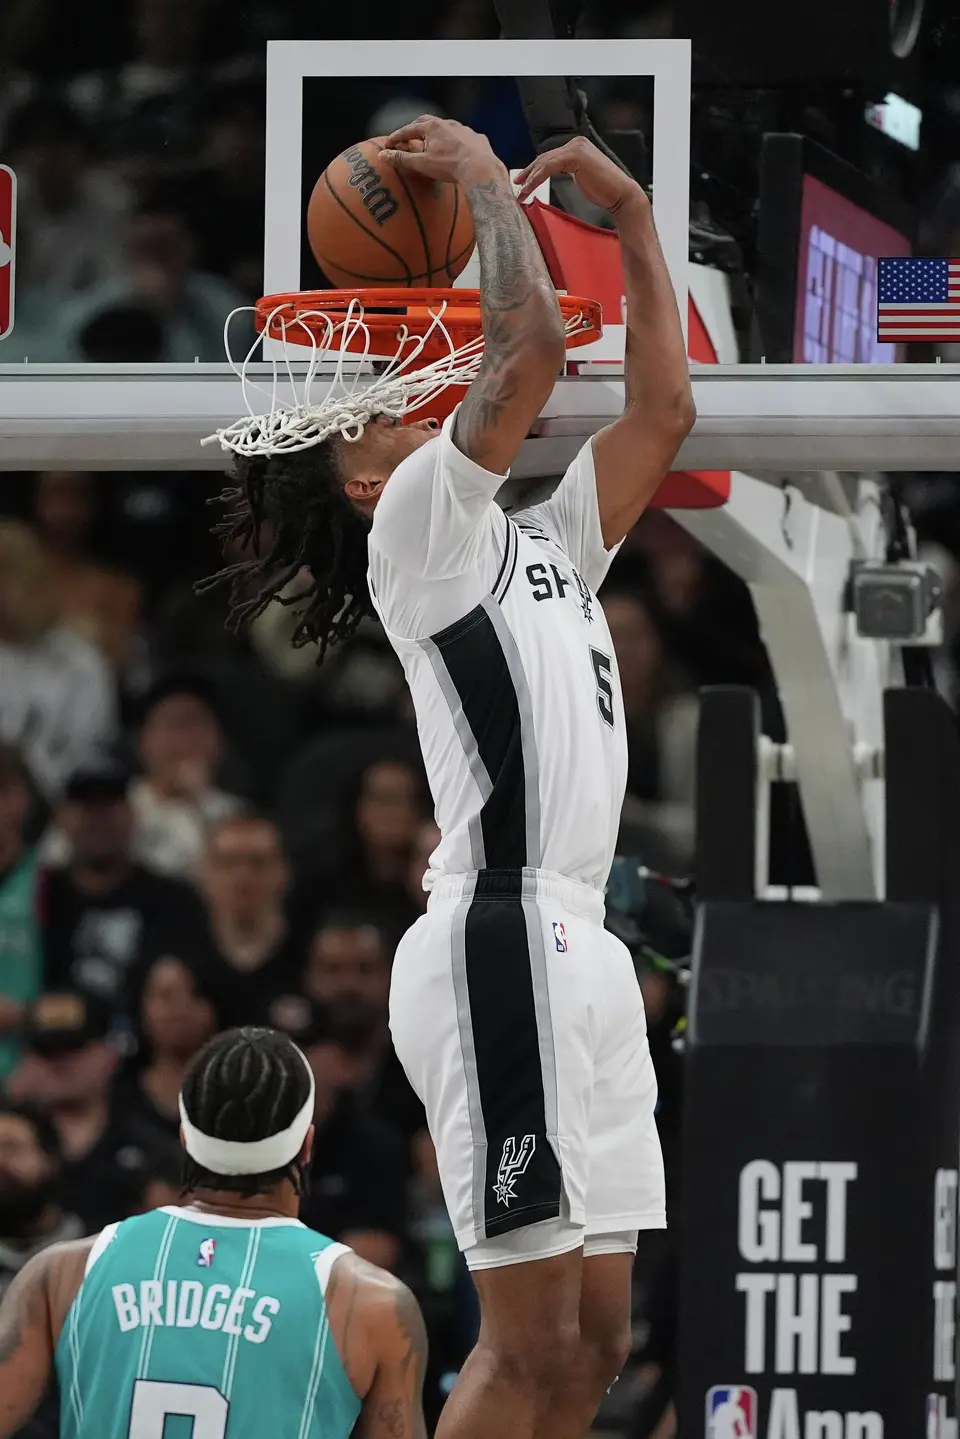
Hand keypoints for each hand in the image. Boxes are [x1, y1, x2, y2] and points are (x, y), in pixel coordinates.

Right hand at [380, 117, 505, 186]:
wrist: (480, 169)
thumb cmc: (450, 166)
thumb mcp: (422, 164)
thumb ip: (402, 159)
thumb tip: (383, 155)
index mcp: (432, 127)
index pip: (409, 129)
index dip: (397, 137)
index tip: (389, 145)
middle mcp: (448, 123)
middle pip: (427, 122)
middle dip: (416, 129)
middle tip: (409, 138)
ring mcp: (464, 129)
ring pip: (447, 129)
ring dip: (437, 135)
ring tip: (433, 144)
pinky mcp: (477, 138)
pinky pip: (464, 138)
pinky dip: (456, 142)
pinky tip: (456, 151)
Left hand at [515, 135, 644, 213]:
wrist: (620, 195)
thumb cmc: (604, 191)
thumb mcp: (581, 177)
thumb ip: (568, 171)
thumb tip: (551, 174)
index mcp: (577, 146)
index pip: (550, 157)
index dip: (534, 169)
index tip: (523, 181)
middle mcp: (576, 143)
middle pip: (545, 158)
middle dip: (529, 173)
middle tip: (517, 186)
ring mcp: (576, 147)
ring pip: (545, 163)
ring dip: (530, 179)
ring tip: (521, 193)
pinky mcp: (575, 155)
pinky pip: (549, 167)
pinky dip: (537, 179)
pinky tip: (529, 189)